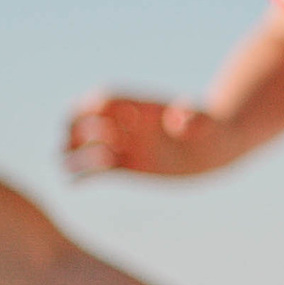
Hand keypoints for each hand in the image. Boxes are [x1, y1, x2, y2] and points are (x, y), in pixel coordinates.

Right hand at [62, 91, 226, 180]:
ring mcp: (126, 145)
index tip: (94, 125)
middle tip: (72, 145)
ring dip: (74, 153)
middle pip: (88, 119)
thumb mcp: (205, 121)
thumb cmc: (210, 126)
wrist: (216, 145)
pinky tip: (74, 185)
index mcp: (141, 106)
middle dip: (76, 129)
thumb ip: (191, 119)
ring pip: (88, 146)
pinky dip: (85, 177)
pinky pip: (100, 172)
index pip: (107, 99)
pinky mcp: (128, 166)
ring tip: (68, 165)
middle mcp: (128, 124)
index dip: (95, 108)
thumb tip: (177, 121)